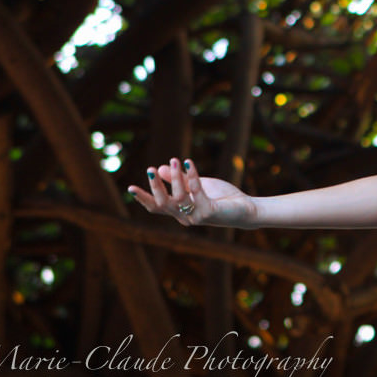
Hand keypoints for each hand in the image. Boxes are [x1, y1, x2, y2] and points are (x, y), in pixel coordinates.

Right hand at [128, 157, 255, 227]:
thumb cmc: (222, 197)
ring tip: (173, 160)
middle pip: (162, 204)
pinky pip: (196, 191)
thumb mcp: (198, 185)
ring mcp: (196, 216)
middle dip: (155, 187)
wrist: (247, 208)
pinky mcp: (208, 212)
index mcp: (180, 212)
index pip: (157, 207)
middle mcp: (185, 217)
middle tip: (150, 169)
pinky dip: (191, 175)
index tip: (129, 188)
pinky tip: (188, 162)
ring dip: (174, 178)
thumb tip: (161, 168)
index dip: (143, 198)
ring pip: (178, 197)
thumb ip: (180, 179)